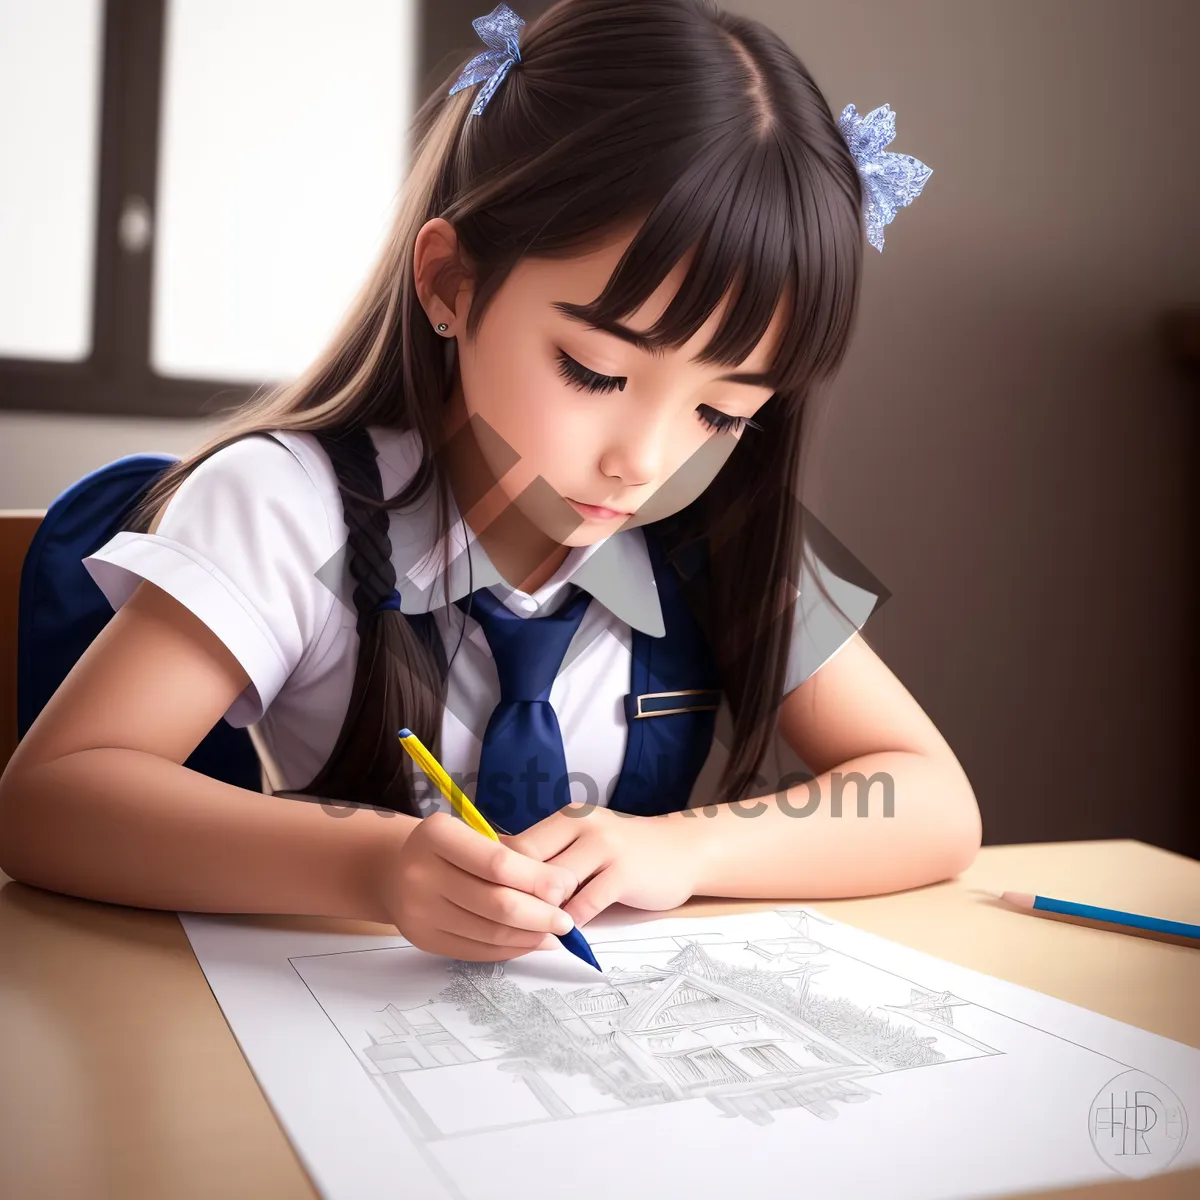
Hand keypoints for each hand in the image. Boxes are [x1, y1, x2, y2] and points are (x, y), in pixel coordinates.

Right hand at [372, 812, 577, 960]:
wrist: (395, 870)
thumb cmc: (449, 849)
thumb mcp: (473, 834)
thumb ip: (514, 855)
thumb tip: (562, 887)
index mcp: (436, 835)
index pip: (497, 863)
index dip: (537, 879)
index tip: (566, 887)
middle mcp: (421, 872)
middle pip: (496, 903)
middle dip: (540, 914)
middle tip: (566, 919)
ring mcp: (419, 910)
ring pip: (489, 932)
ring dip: (530, 936)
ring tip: (554, 933)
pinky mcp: (424, 940)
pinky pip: (477, 951)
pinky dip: (510, 949)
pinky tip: (530, 942)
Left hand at [502, 802, 699, 927]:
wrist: (681, 850)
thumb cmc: (623, 852)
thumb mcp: (583, 842)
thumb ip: (549, 856)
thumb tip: (494, 878)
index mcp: (566, 817)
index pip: (515, 844)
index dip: (495, 875)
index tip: (487, 900)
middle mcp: (583, 825)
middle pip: (528, 862)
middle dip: (513, 895)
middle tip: (505, 921)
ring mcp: (605, 847)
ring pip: (554, 884)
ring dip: (541, 912)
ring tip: (536, 929)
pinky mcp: (624, 874)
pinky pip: (585, 905)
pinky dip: (571, 923)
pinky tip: (567, 933)